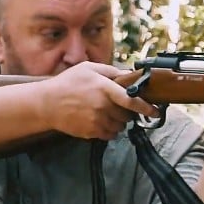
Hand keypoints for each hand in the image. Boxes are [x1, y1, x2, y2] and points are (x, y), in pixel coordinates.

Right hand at [38, 62, 159, 139]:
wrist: (46, 103)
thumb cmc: (67, 83)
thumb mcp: (88, 68)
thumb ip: (110, 71)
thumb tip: (128, 75)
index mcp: (104, 88)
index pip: (131, 99)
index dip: (146, 107)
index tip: (156, 112)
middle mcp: (102, 106)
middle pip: (127, 115)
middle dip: (127, 112)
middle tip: (118, 106)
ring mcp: (96, 121)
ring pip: (120, 126)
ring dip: (118, 122)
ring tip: (106, 113)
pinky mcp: (91, 132)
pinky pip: (109, 135)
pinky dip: (109, 130)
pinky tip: (99, 121)